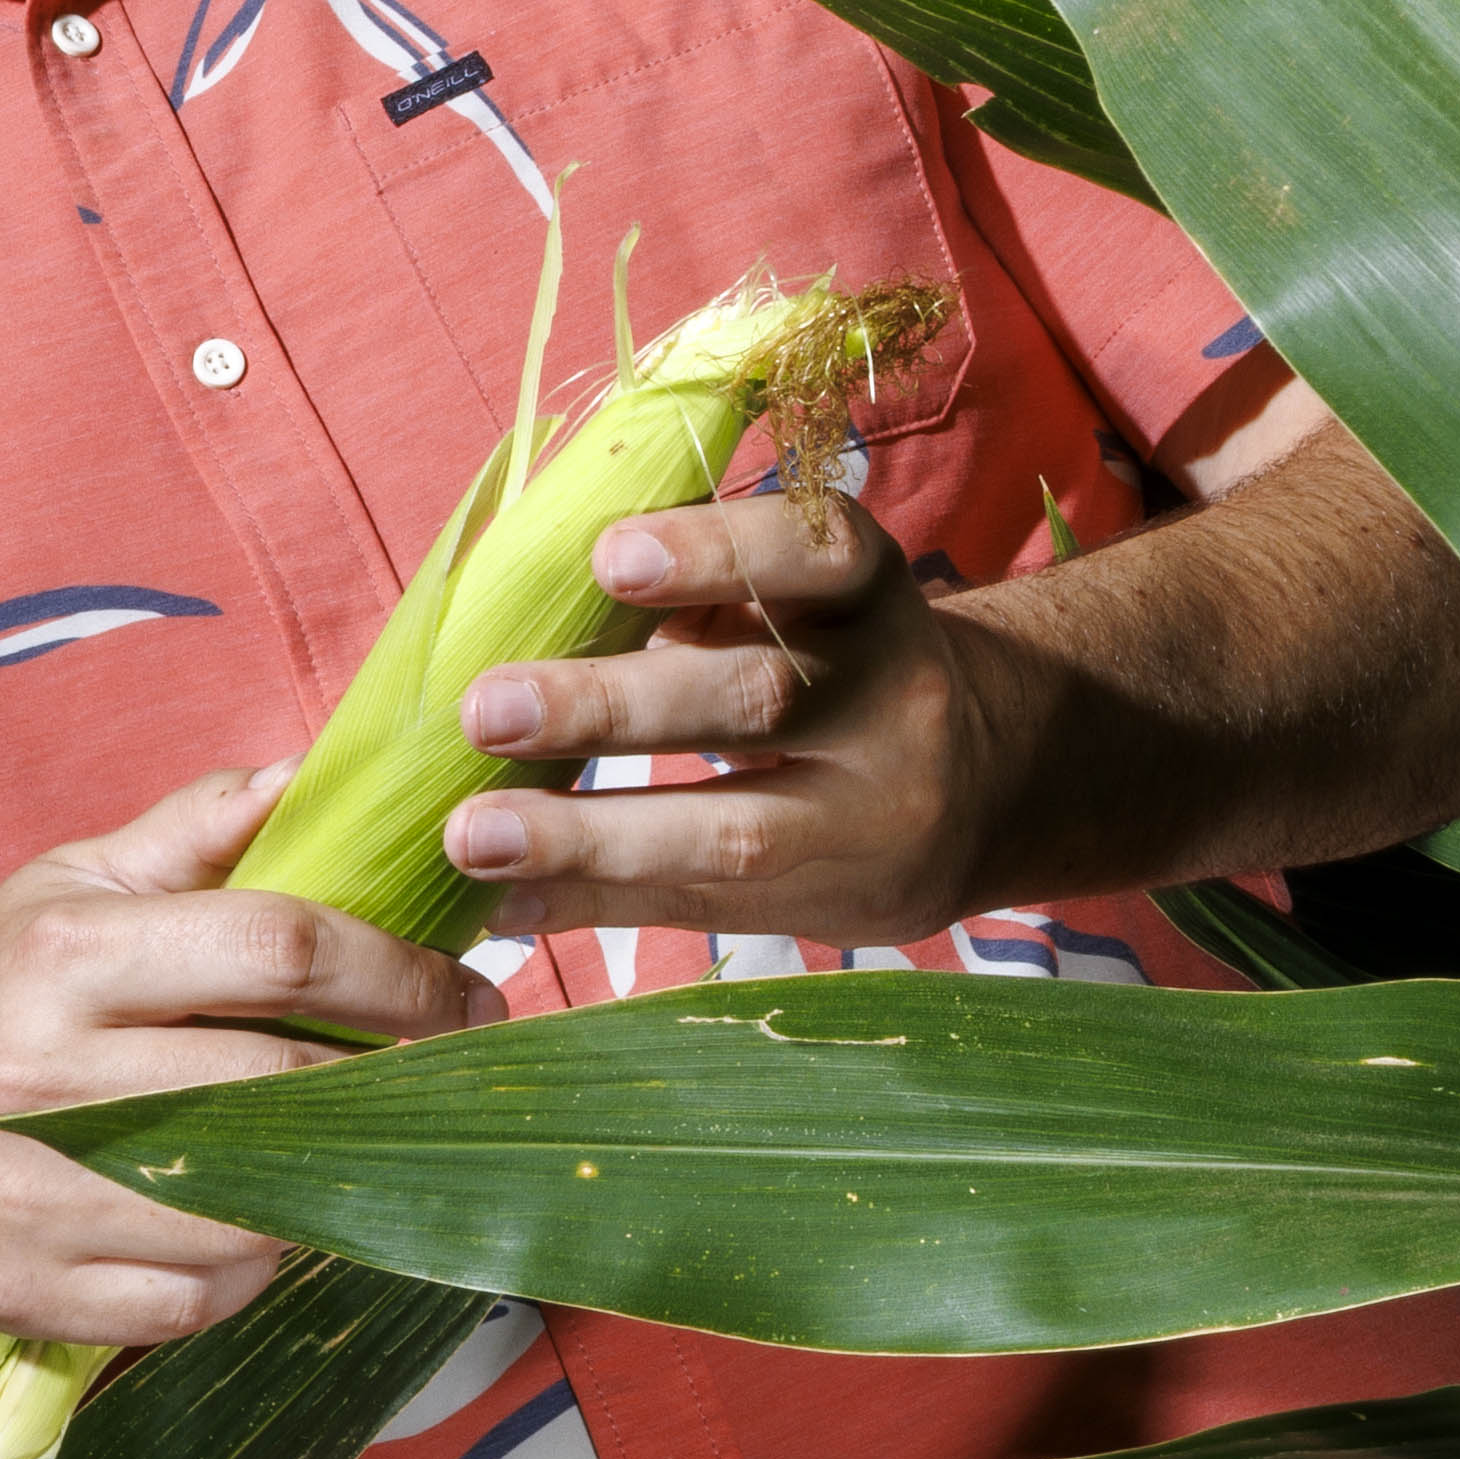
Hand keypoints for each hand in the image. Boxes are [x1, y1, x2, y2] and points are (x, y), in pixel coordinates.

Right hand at [0, 757, 481, 1344]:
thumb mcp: (67, 888)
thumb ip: (189, 834)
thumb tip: (306, 774)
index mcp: (65, 957)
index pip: (276, 949)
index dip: (398, 973)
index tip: (466, 992)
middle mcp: (39, 1076)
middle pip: (281, 1085)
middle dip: (397, 1084)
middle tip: (455, 1078)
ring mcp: (28, 1194)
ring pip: (251, 1212)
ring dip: (332, 1187)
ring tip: (365, 1154)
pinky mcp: (23, 1289)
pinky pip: (196, 1300)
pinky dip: (253, 1271)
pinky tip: (263, 1228)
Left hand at [433, 478, 1027, 942]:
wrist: (987, 784)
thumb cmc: (836, 659)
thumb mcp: (804, 601)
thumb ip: (702, 595)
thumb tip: (526, 594)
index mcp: (872, 595)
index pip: (815, 554)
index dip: (716, 550)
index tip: (608, 557)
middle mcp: (893, 700)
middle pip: (760, 698)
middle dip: (610, 707)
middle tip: (486, 709)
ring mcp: (873, 814)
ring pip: (735, 828)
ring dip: (588, 833)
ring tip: (472, 836)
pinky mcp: (839, 903)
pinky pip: (706, 908)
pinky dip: (595, 902)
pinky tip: (506, 901)